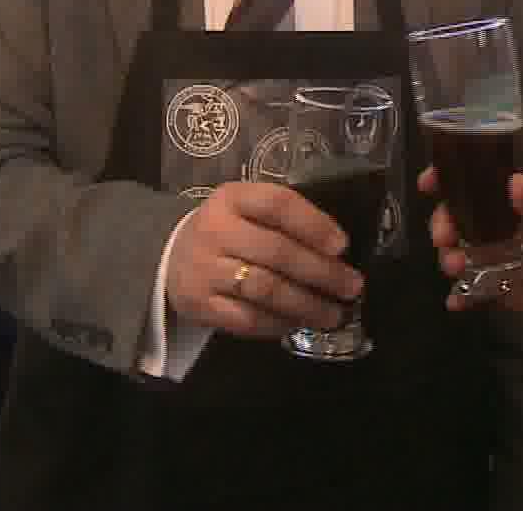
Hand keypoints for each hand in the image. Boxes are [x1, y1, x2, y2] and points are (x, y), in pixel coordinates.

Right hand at [161, 182, 363, 339]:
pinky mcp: (198, 305)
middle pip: (277, 252)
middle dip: (321, 272)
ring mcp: (204, 270)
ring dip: (306, 304)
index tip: (342, 245)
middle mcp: (215, 231)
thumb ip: (285, 220)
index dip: (313, 224)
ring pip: (265, 290)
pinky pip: (247, 319)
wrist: (171, 255)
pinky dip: (279, 324)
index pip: (277, 205)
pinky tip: (298, 323)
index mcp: (232, 198)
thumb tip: (337, 250)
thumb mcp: (247, 209)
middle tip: (351, 287)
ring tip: (333, 313)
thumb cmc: (227, 230)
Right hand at [419, 166, 522, 328]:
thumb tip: (512, 181)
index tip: (428, 183)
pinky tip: (456, 302)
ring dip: (449, 258)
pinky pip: (471, 289)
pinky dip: (460, 295)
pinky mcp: (499, 286)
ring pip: (459, 251)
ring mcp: (498, 254)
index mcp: (518, 195)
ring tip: (456, 268)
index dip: (449, 177)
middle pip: (458, 216)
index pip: (477, 179)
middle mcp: (501, 221)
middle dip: (443, 225)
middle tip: (444, 239)